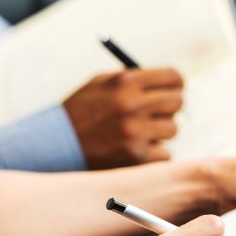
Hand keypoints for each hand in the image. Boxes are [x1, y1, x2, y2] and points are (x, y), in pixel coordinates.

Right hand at [63, 68, 182, 168]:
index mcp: (126, 81)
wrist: (58, 144)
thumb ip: (135, 79)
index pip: (173, 78)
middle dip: (170, 108)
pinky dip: (155, 155)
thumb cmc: (82, 111)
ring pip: (172, 130)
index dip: (176, 85)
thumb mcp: (102, 84)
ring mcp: (135, 133)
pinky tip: (137, 150)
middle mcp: (132, 105)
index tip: (174, 91)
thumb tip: (171, 83)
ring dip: (161, 133)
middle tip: (158, 114)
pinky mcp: (135, 157)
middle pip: (177, 103)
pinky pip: (165, 154)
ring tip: (141, 134)